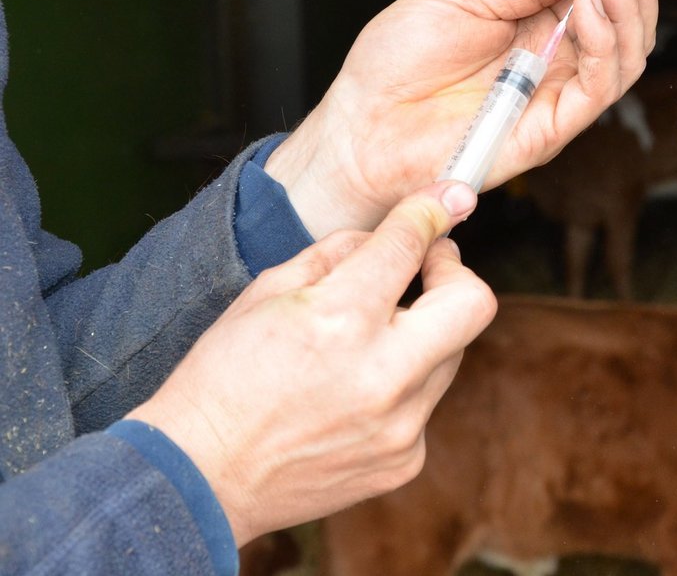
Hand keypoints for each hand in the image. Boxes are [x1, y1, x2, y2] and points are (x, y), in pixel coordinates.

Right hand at [126, 181, 493, 545]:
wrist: (199, 479)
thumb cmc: (222, 380)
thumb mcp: (266, 292)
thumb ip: (339, 253)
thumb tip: (394, 233)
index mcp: (340, 320)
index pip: (411, 245)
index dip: (431, 212)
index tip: (445, 199)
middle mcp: (383, 374)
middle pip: (474, 302)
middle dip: (455, 271)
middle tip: (429, 263)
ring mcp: (401, 425)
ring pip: (452, 352)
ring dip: (424, 331)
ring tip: (368, 339)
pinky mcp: (406, 460)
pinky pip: (426, 400)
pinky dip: (403, 384)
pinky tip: (354, 394)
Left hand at [266, 0, 676, 237]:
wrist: (359, 126)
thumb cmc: (395, 63)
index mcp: (535, 22)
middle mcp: (554, 59)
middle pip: (626, 22)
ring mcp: (555, 95)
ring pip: (626, 55)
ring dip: (627, 8)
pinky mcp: (549, 130)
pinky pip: (598, 90)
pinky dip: (604, 48)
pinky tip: (586, 12)